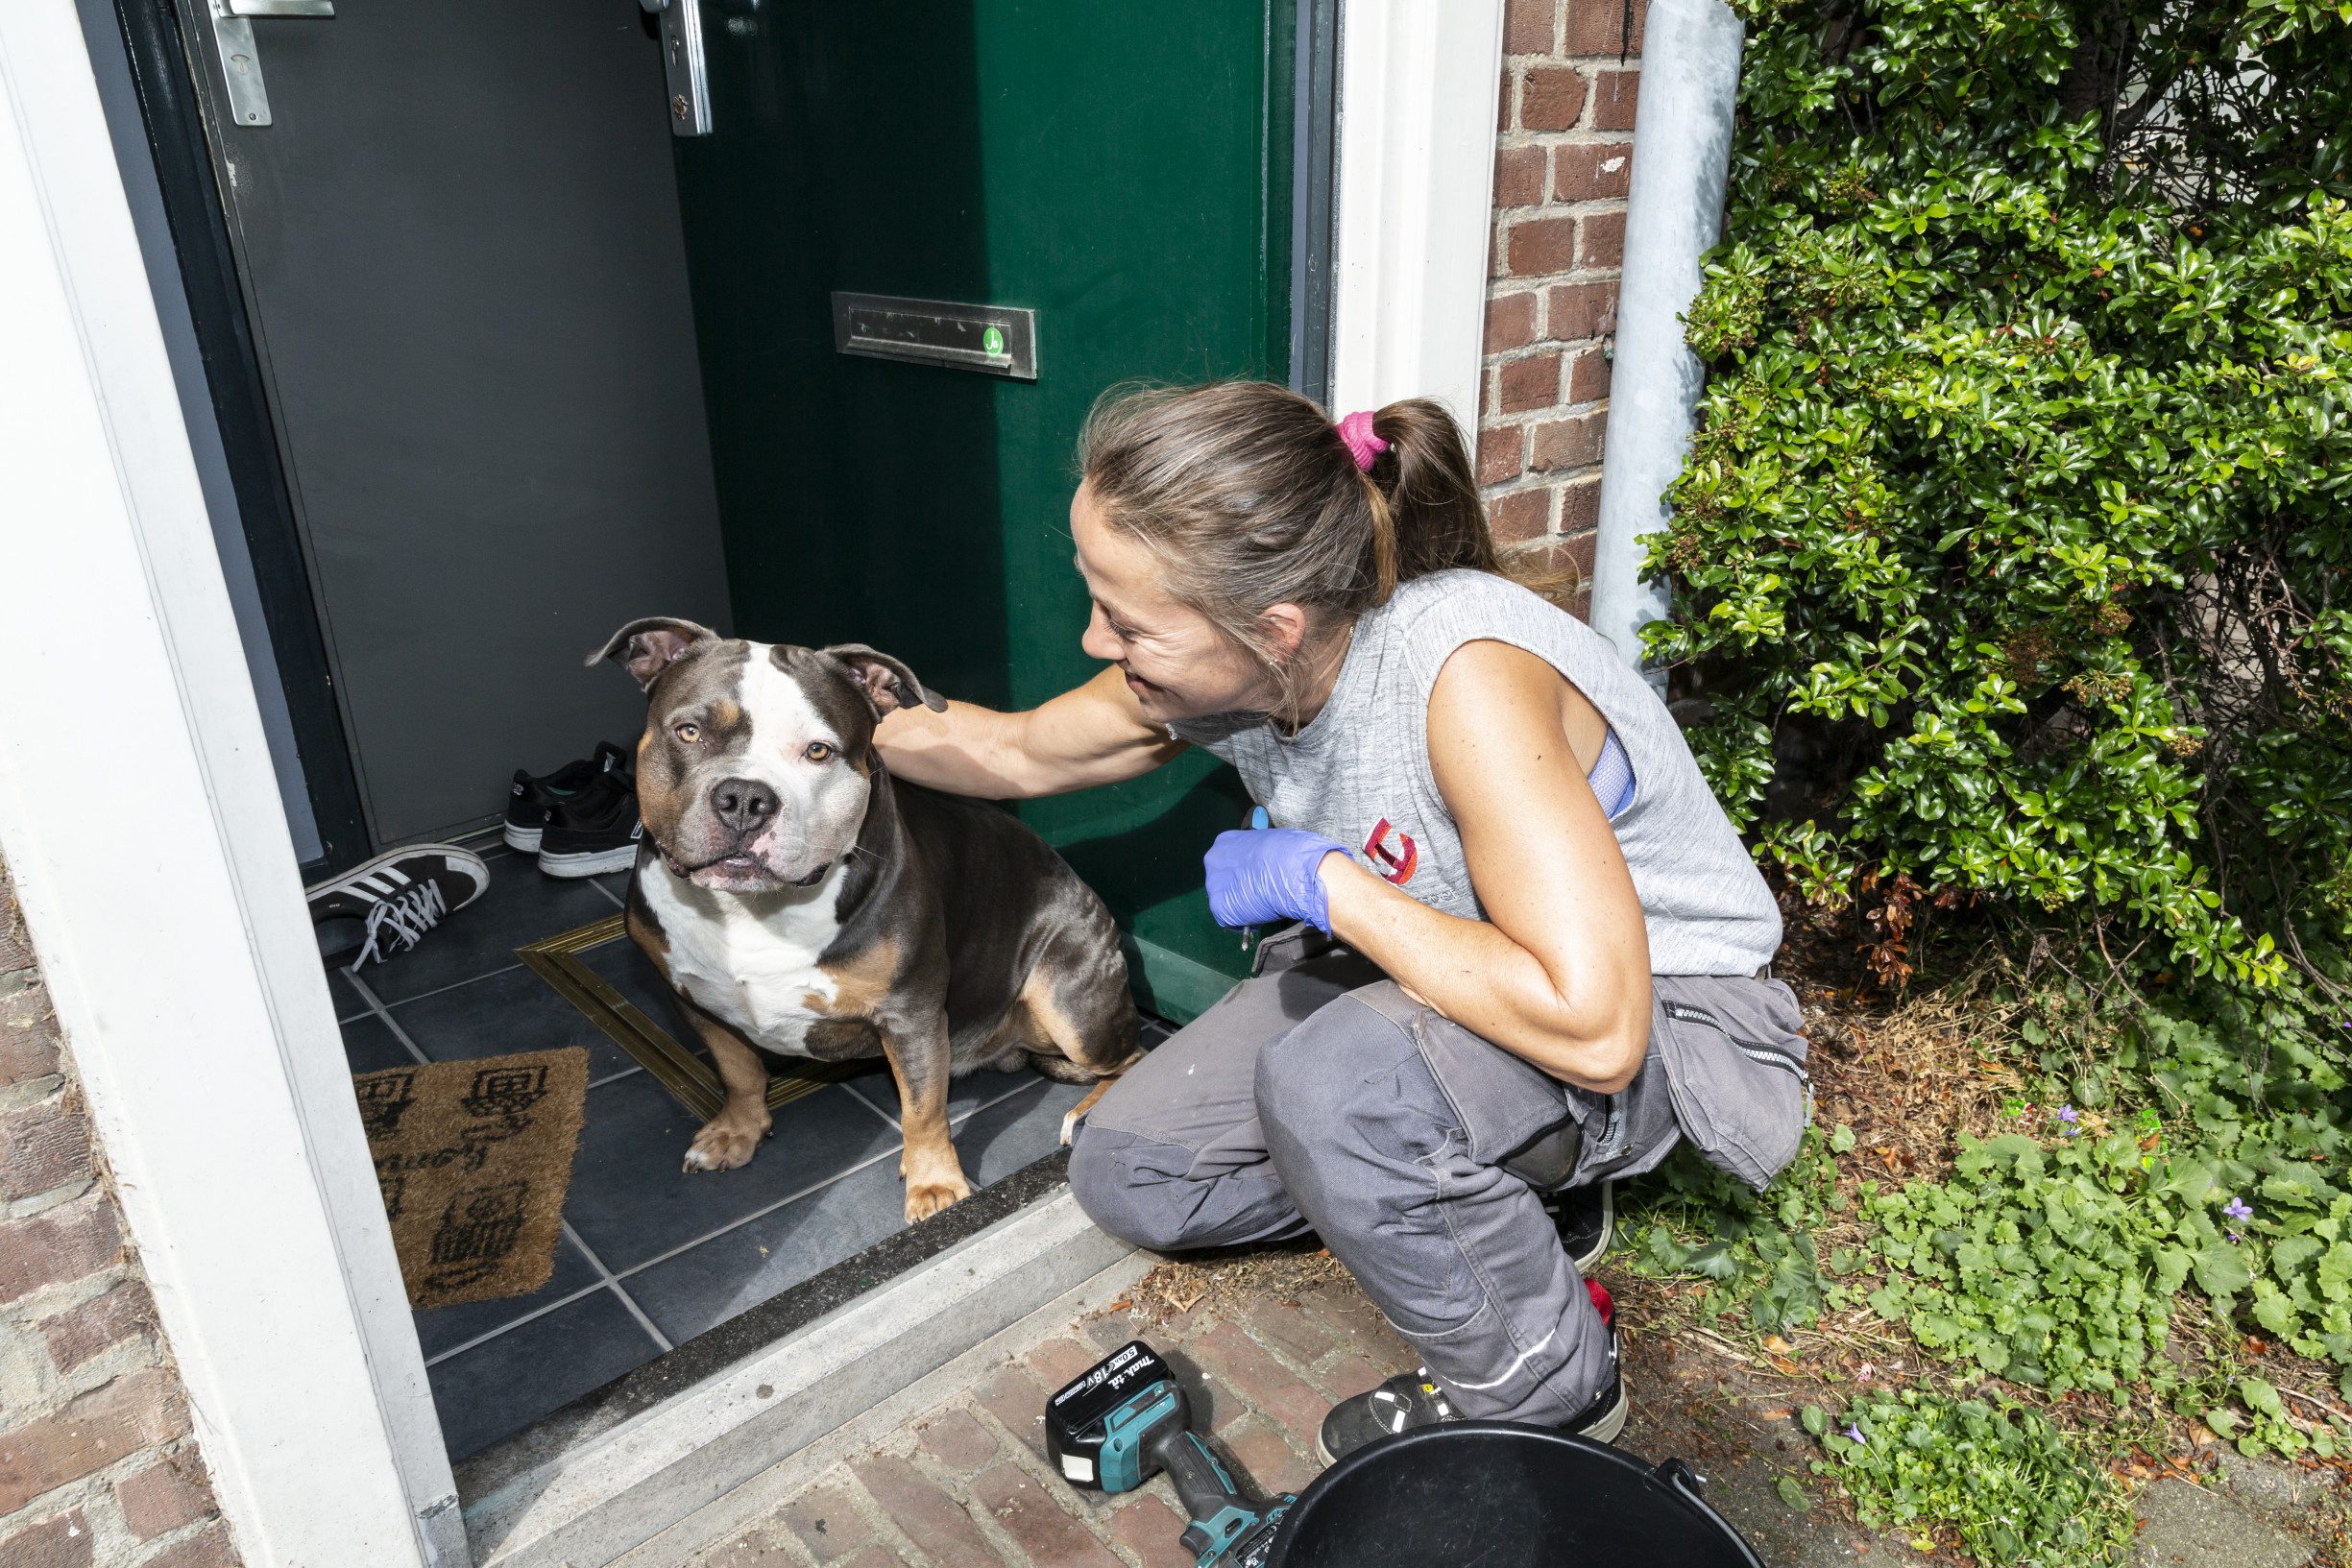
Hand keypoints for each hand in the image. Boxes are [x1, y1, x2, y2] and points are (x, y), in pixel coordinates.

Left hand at [1204, 827, 1346, 932]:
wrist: (1294, 870)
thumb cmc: (1290, 852)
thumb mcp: (1269, 842)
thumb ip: (1258, 855)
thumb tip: (1264, 864)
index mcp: (1225, 841)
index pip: (1228, 861)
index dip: (1242, 873)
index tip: (1255, 878)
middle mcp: (1212, 860)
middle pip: (1221, 880)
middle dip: (1237, 889)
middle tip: (1258, 894)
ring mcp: (1213, 885)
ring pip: (1224, 901)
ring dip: (1240, 906)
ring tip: (1262, 906)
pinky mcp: (1219, 908)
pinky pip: (1230, 920)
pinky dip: (1243, 922)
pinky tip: (1259, 917)